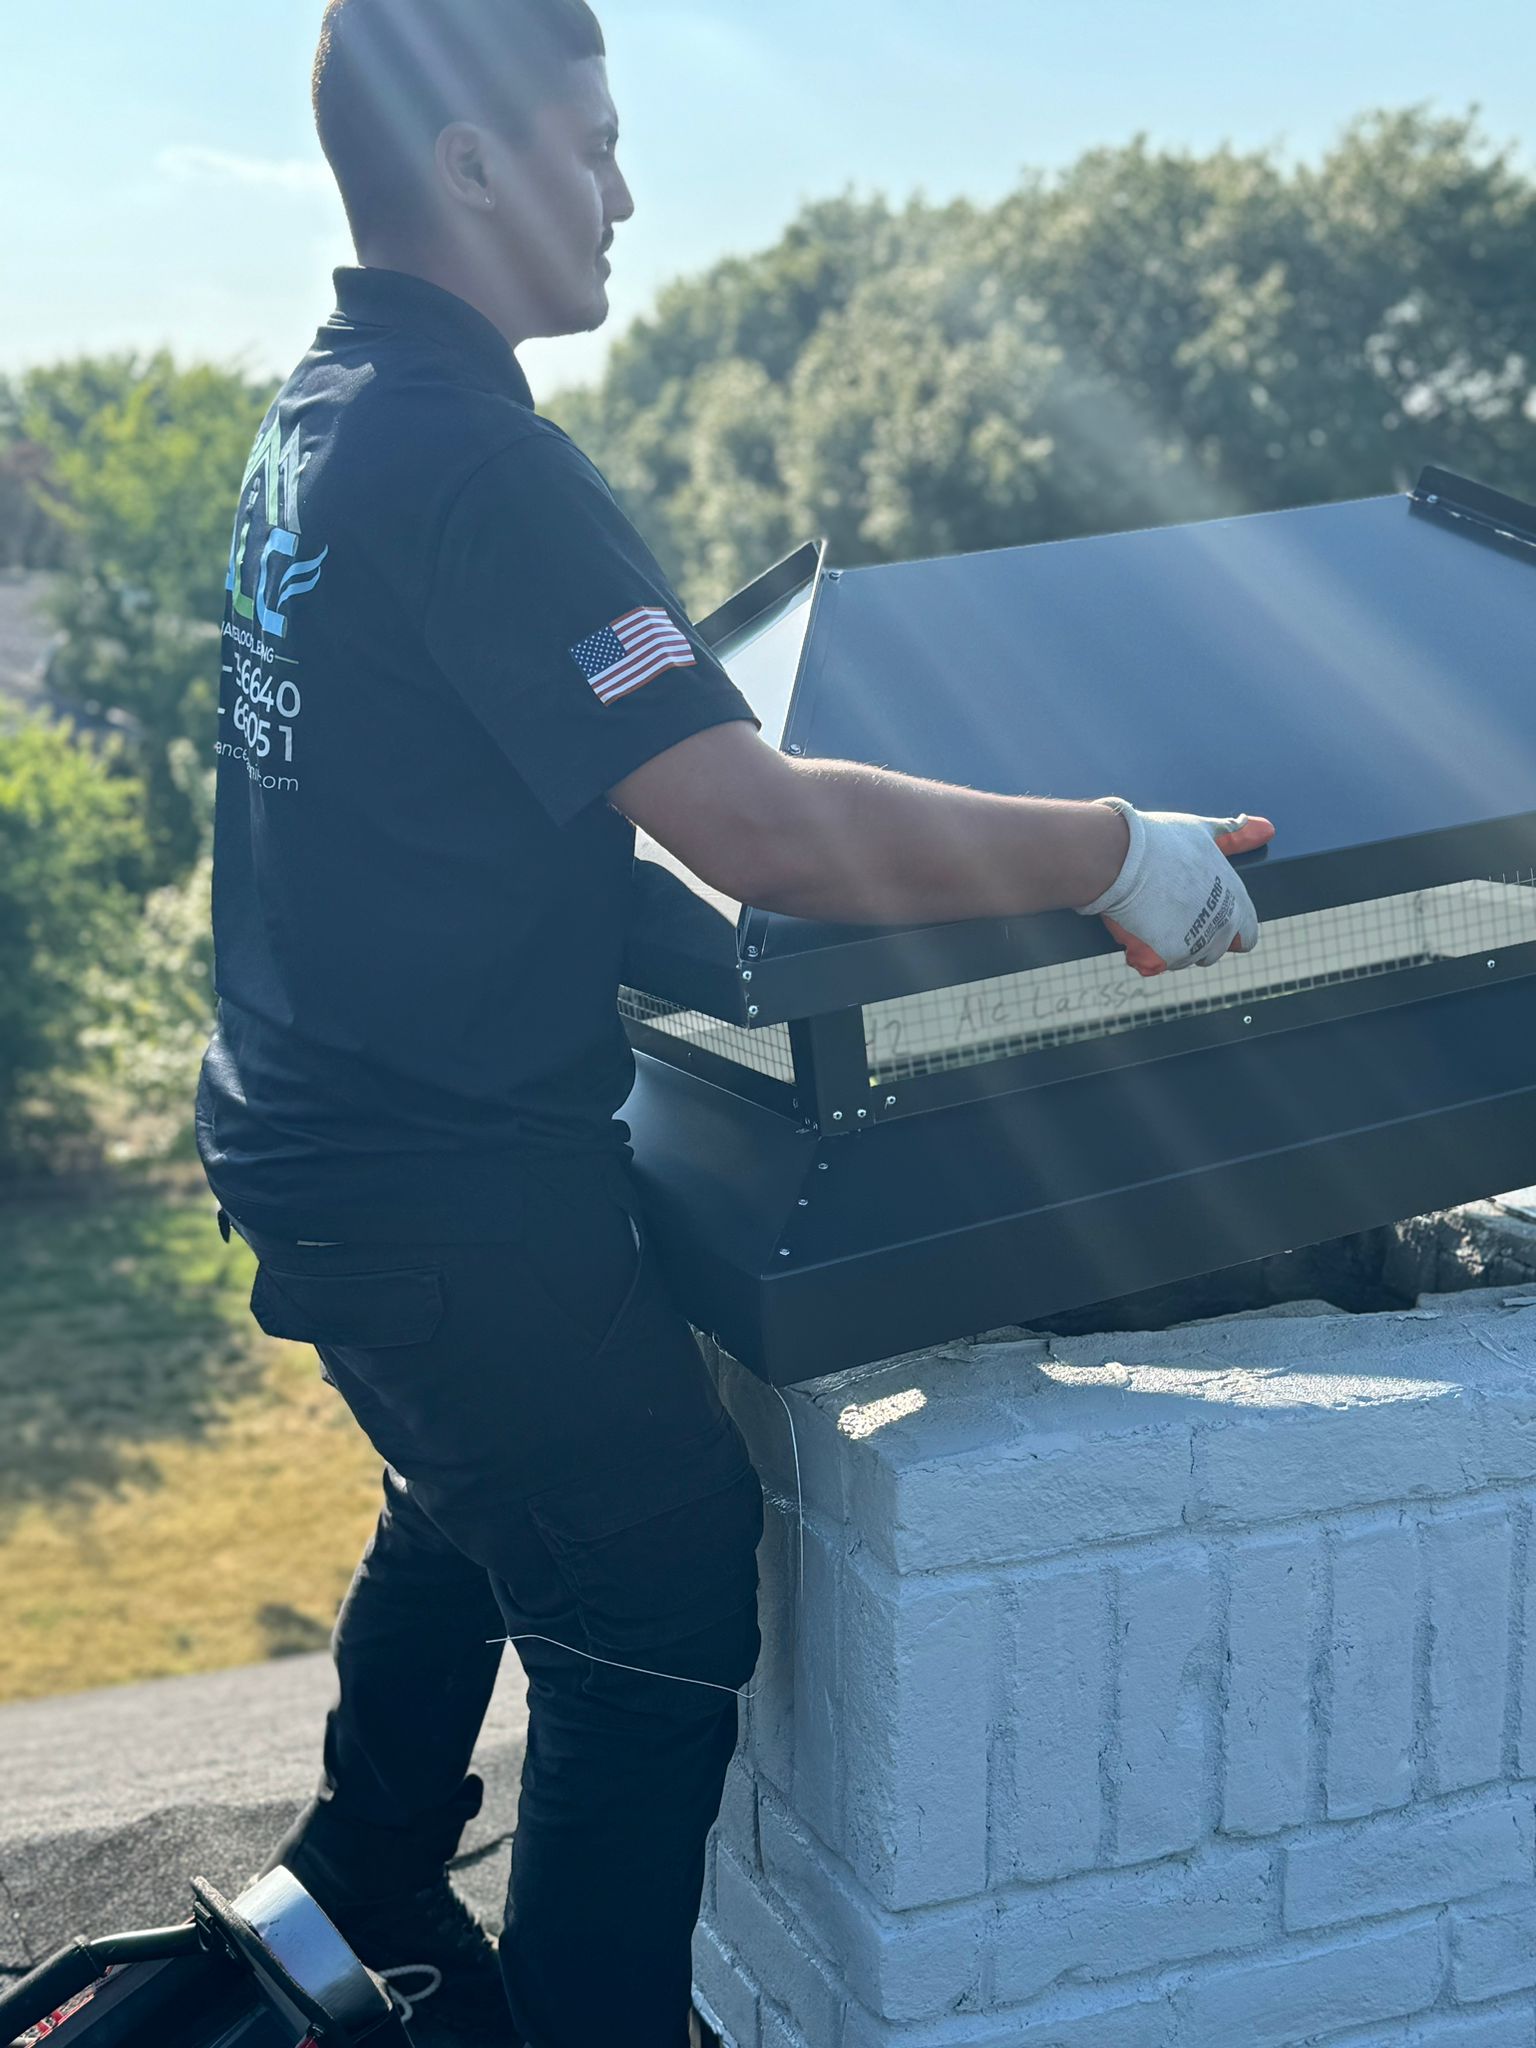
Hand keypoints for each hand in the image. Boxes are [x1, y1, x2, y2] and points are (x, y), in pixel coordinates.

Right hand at [1080, 801, 1276, 977]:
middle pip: (1215, 951)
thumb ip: (1236, 837)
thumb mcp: (1203, 832)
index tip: (1204, 919)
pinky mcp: (1170, 956)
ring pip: (1187, 959)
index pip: (1247, 935)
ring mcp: (1198, 943)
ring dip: (1172, 948)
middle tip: (1169, 916)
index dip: (1228, 931)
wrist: (1121, 857)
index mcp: (1236, 900)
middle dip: (1196, 941)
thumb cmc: (1159, 840)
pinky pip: (1159, 964)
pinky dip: (1147, 953)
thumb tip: (1268, 829)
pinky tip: (1137, 928)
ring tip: (1151, 918)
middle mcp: (1223, 925)